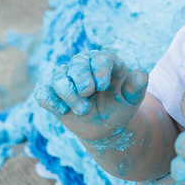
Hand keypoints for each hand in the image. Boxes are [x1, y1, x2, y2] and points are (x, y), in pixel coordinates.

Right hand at [34, 49, 148, 142]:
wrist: (106, 126)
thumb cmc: (120, 107)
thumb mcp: (132, 99)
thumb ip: (137, 86)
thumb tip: (140, 74)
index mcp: (104, 62)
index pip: (99, 58)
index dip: (99, 70)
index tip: (102, 85)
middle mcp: (83, 66)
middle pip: (76, 64)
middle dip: (81, 80)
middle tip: (88, 95)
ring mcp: (66, 79)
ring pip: (59, 78)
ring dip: (69, 95)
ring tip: (83, 111)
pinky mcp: (53, 95)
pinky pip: (44, 94)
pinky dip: (50, 101)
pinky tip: (62, 110)